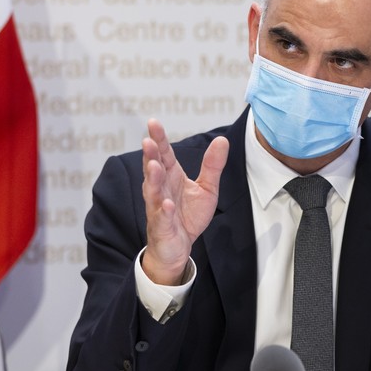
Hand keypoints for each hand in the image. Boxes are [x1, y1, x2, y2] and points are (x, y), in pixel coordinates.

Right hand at [141, 118, 228, 285]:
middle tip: (148, 141)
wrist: (179, 248)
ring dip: (153, 179)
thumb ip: (212, 165)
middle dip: (150, 155)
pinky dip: (164, 211)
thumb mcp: (207, 188)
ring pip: (154, 192)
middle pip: (154, 169)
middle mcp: (161, 189)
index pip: (164, 154)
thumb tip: (222, 140)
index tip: (153, 122)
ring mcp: (159, 208)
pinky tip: (167, 204)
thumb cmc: (188, 216)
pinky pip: (163, 218)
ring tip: (154, 166)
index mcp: (171, 176)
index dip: (159, 139)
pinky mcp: (162, 227)